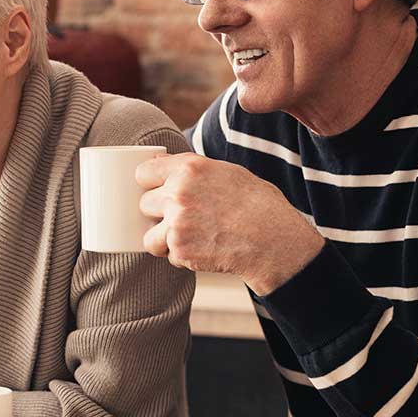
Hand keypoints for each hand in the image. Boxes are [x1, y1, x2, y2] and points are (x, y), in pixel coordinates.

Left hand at [136, 153, 324, 294]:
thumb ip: (189, 168)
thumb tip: (159, 160)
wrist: (274, 241)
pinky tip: (205, 249)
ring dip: (165, 239)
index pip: (143, 172)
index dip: (150, 183)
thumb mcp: (226, 172)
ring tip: (193, 237)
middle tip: (187, 218)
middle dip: (159, 213)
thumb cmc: (256, 204)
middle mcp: (178, 193)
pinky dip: (182, 256)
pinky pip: (168, 255)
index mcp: (189, 168)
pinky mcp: (180, 250)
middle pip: (144, 204)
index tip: (158, 190)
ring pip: (149, 235)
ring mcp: (176, 223)